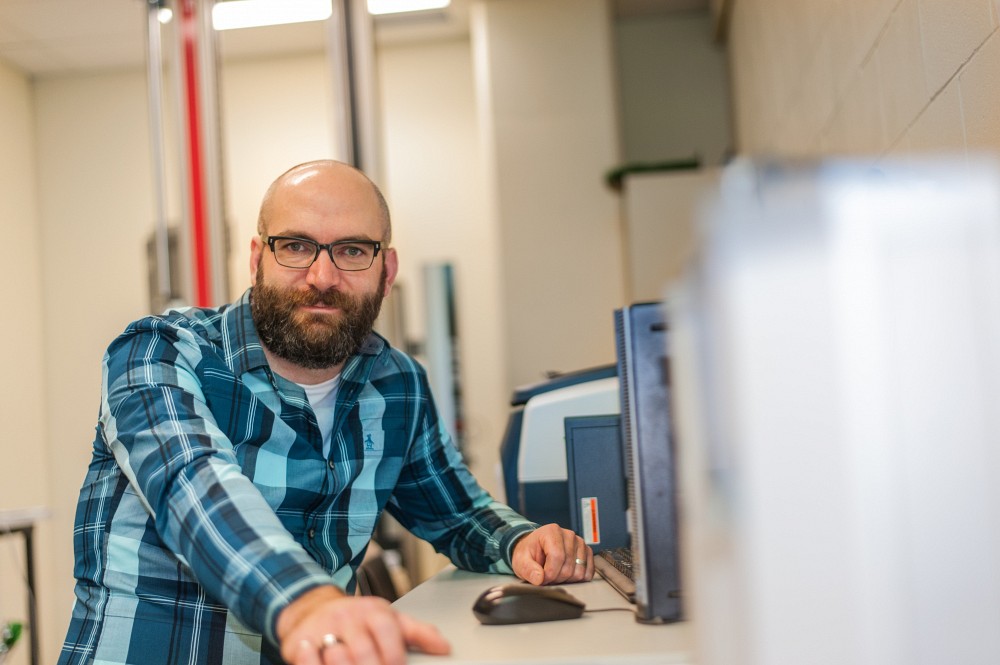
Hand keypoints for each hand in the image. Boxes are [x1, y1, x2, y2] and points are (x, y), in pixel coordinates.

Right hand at [276, 585, 449, 664]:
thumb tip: (444, 647)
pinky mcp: (300, 642)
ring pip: (337, 657)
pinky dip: (314, 664)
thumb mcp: (390, 619)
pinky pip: (307, 659)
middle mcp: (348, 618)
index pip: (388, 631)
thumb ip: (418, 633)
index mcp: (374, 612)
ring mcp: (323, 629)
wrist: (315, 608)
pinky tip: (323, 664)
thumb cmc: (358, 619)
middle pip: (364, 651)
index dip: (394, 654)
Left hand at [510, 523, 593, 585]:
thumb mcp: (521, 560)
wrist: (536, 550)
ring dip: (567, 579)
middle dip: (556, 578)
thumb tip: (539, 578)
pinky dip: (578, 578)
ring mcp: (579, 543)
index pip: (557, 557)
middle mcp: (568, 535)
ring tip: (556, 573)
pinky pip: (589, 571)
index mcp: (551, 532)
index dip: (549, 574)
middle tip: (547, 576)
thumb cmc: (529, 554)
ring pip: (579, 572)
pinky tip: (567, 574)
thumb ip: (528, 569)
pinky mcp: (586, 552)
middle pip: (568, 567)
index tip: (541, 579)